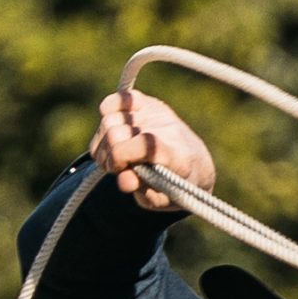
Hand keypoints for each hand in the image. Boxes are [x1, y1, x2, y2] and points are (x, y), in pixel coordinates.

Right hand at [88, 91, 215, 212]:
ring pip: (109, 120)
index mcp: (176, 157)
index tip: (117, 169)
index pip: (144, 144)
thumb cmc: (175, 187)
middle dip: (108, 154)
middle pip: (117, 133)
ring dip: (102, 142)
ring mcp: (156, 114)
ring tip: (112, 157)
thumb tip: (123, 179)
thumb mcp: (162, 199)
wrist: (195, 165)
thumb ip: (144, 191)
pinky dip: (107, 111)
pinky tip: (109, 131)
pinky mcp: (147, 104)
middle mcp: (166, 130)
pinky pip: (118, 99)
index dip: (121, 155)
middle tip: (113, 168)